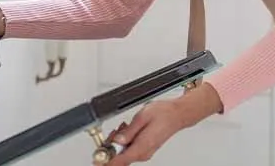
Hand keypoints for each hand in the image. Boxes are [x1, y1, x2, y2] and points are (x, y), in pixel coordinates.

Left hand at [102, 83, 222, 165]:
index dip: (106, 161)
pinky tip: (127, 130)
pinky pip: (129, 149)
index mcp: (141, 147)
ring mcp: (144, 152)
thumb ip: (128, 131)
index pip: (119, 161)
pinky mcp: (144, 149)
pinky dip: (124, 141)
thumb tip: (117, 141)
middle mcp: (143, 153)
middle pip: (119, 157)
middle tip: (113, 132)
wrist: (177, 114)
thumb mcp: (142, 117)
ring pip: (123, 153)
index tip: (97, 159)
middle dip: (111, 146)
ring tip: (123, 127)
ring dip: (118, 142)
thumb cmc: (163, 114)